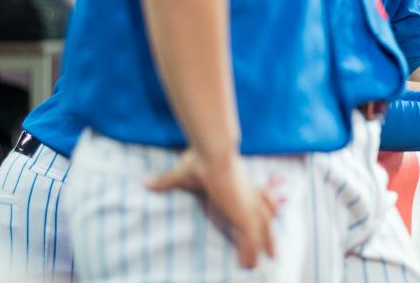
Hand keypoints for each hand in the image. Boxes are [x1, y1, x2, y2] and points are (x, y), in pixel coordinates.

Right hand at [148, 149, 275, 268]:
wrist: (213, 154)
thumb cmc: (200, 160)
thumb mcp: (182, 173)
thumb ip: (166, 181)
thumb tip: (146, 183)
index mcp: (241, 184)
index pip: (259, 198)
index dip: (265, 208)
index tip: (273, 216)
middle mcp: (249, 196)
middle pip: (266, 218)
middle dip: (268, 236)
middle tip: (274, 253)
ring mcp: (249, 206)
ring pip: (261, 231)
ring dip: (260, 248)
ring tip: (258, 265)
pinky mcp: (244, 214)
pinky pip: (250, 239)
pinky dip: (250, 252)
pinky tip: (249, 264)